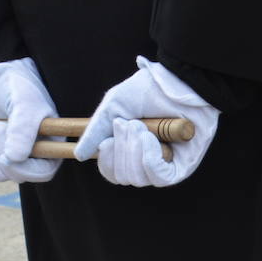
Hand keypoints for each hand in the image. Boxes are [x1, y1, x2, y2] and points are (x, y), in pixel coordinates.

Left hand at [0, 57, 60, 183]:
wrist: (0, 78)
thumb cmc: (20, 87)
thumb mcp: (24, 103)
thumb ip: (22, 130)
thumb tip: (14, 158)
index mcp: (52, 144)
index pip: (42, 172)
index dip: (23, 170)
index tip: (5, 156)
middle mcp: (35, 156)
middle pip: (16, 175)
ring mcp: (14, 158)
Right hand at [74, 56, 218, 187]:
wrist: (179, 82)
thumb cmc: (149, 91)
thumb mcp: (114, 107)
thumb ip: (95, 131)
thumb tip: (79, 155)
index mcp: (129, 150)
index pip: (112, 172)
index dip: (106, 161)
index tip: (107, 142)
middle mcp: (146, 161)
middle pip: (123, 177)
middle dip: (121, 150)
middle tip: (129, 124)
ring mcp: (164, 165)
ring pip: (138, 178)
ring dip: (134, 151)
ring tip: (142, 128)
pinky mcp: (181, 167)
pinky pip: (159, 178)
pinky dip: (149, 159)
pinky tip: (150, 139)